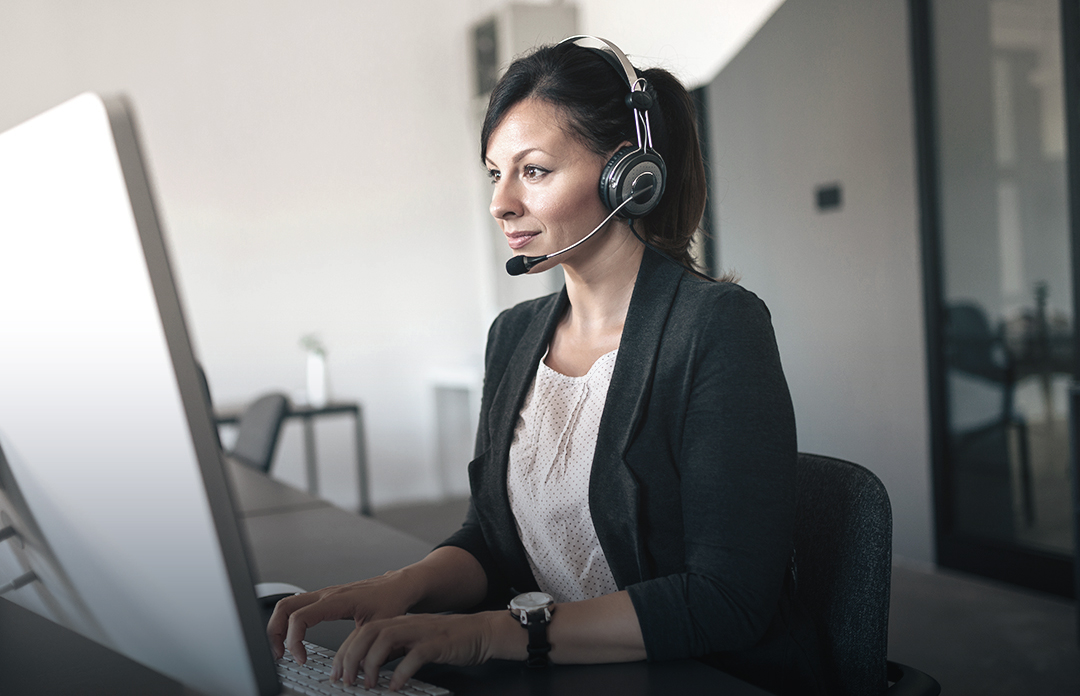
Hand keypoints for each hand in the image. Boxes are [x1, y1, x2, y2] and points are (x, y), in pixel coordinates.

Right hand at [267, 571, 418, 662]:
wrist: (399, 585)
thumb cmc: (391, 600)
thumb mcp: (377, 626)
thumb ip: (360, 647)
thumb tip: (347, 671)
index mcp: (336, 600)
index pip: (300, 618)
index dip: (294, 641)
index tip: (302, 659)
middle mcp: (326, 594)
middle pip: (284, 607)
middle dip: (275, 632)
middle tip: (278, 654)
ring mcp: (324, 594)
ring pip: (287, 604)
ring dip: (279, 626)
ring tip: (281, 649)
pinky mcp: (325, 598)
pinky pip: (298, 606)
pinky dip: (289, 622)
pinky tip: (295, 638)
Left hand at [331, 611, 517, 690]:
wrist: (480, 633)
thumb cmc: (447, 641)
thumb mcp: (413, 644)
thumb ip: (392, 652)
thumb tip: (368, 670)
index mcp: (397, 623)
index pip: (361, 632)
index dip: (344, 652)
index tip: (336, 673)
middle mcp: (406, 623)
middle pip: (368, 632)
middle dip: (351, 657)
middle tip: (346, 680)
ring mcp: (421, 631)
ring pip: (385, 639)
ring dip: (372, 663)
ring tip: (369, 684)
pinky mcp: (437, 643)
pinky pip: (414, 655)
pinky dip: (401, 672)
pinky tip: (396, 686)